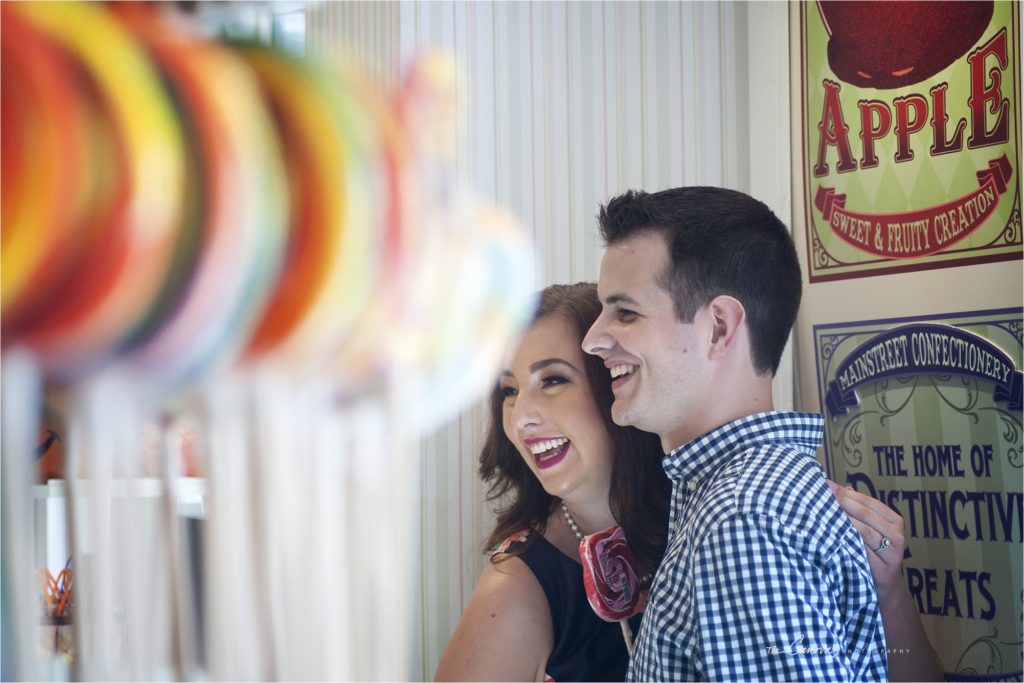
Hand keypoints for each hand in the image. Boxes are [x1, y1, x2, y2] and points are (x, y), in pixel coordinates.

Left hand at [828, 480, 904, 600]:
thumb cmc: (873, 551)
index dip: (847, 493)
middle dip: (842, 503)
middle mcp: (897, 536)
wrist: (884, 586)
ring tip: (822, 512)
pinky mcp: (883, 569)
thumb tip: (841, 487)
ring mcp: (892, 554)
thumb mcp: (871, 529)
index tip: (827, 485)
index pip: (870, 503)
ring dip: (842, 521)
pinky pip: (861, 552)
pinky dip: (845, 542)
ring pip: (863, 532)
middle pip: (866, 515)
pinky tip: (831, 535)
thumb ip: (859, 509)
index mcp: (895, 521)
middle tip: (822, 494)